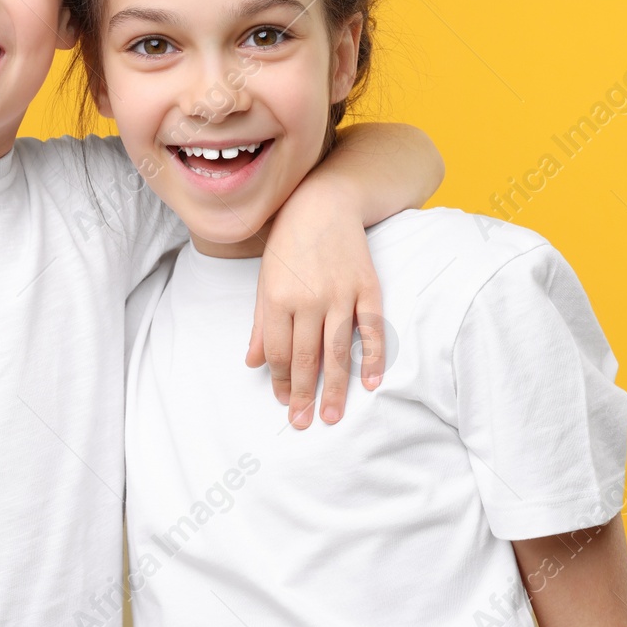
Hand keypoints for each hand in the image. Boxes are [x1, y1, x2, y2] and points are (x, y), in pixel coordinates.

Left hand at [249, 183, 384, 428]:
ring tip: (332, 416)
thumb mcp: (265, 280)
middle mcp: (309, 299)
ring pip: (338, 351)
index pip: (279, 353)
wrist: (324, 203)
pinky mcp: (368, 288)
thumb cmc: (288, 243)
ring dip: (335, 388)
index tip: (283, 402)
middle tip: (303, 424)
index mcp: (278, 298)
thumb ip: (262, 323)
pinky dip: (373, 357)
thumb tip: (254, 363)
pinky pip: (372, 329)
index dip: (280, 381)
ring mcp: (341, 294)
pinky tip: (369, 383)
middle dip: (303, 395)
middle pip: (306, 358)